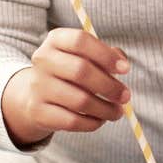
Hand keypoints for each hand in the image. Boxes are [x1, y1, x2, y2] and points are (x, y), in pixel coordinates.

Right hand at [1, 28, 131, 146]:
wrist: (36, 94)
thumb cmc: (71, 71)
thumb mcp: (86, 55)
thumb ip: (108, 55)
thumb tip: (122, 65)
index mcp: (56, 40)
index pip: (80, 41)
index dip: (106, 55)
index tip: (125, 69)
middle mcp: (43, 60)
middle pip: (81, 71)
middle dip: (109, 86)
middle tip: (125, 96)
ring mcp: (38, 86)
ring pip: (80, 100)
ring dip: (105, 109)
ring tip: (117, 112)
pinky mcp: (38, 111)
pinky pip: (72, 121)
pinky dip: (92, 123)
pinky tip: (100, 120)